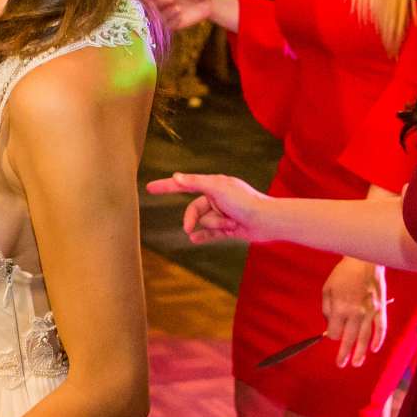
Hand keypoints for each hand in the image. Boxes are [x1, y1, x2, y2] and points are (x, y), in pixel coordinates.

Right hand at [147, 170, 273, 244]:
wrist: (266, 220)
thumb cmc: (244, 201)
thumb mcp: (217, 188)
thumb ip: (195, 183)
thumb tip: (176, 177)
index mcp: (213, 184)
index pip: (184, 184)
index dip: (166, 186)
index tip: (150, 188)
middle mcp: (216, 197)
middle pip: (193, 209)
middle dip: (193, 218)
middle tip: (187, 228)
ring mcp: (221, 213)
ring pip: (204, 222)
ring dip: (213, 225)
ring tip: (229, 225)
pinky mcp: (227, 228)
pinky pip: (209, 233)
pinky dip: (202, 236)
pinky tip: (193, 239)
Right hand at [152, 0, 232, 32]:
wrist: (210, 2)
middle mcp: (163, 3)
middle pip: (151, 6)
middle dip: (159, 2)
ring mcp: (168, 14)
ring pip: (157, 17)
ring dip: (166, 13)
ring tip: (178, 8)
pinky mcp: (174, 24)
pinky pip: (166, 26)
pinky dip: (172, 21)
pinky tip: (180, 16)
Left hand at [321, 257, 387, 367]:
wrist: (364, 260)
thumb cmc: (343, 274)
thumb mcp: (327, 289)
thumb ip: (327, 309)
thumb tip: (330, 325)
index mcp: (340, 308)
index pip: (335, 332)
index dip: (332, 335)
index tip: (332, 333)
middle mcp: (355, 313)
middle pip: (349, 339)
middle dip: (344, 353)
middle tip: (341, 364)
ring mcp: (370, 312)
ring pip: (365, 338)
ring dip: (360, 353)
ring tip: (356, 364)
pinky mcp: (381, 309)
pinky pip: (381, 328)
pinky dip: (378, 340)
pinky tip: (374, 349)